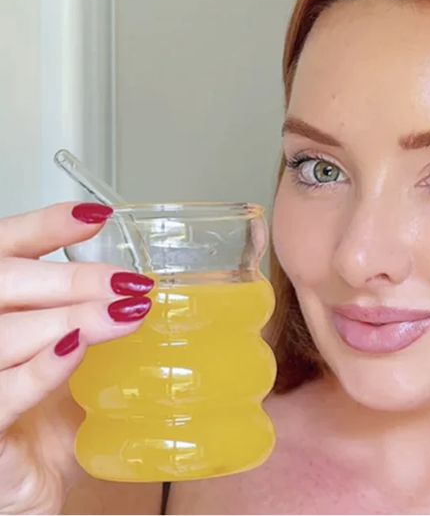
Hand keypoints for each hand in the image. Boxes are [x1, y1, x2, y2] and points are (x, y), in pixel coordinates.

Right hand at [0, 203, 153, 515]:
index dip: (44, 226)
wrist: (22, 486)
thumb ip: (86, 321)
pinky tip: (75, 349)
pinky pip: (1, 391)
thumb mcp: (68, 358)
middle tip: (130, 284)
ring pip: (5, 331)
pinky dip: (41, 367)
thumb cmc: (44, 417)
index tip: (96, 216)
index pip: (3, 248)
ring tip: (126, 314)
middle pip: (4, 281)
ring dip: (71, 317)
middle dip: (72, 278)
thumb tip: (141, 290)